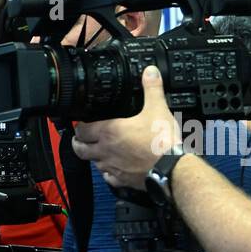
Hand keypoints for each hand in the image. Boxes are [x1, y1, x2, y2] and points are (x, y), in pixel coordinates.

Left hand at [72, 66, 179, 189]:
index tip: (81, 123)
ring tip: (96, 151)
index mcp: (109, 132)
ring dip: (92, 157)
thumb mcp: (158, 108)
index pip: (81, 130)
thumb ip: (152, 89)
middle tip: (80, 138)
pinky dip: (107, 173)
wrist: (172, 167)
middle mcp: (105, 151)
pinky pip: (108, 178)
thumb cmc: (162, 140)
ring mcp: (112, 167)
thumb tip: (149, 72)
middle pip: (80, 149)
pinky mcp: (122, 179)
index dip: (79, 126)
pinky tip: (111, 169)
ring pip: (93, 163)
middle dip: (78, 143)